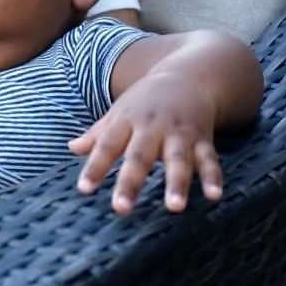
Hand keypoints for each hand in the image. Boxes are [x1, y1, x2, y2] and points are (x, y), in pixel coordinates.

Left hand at [68, 73, 221, 214]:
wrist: (186, 76)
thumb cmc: (145, 101)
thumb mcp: (118, 112)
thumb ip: (97, 134)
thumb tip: (71, 148)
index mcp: (127, 122)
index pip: (107, 145)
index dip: (95, 166)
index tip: (84, 189)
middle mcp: (152, 127)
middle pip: (139, 156)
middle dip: (130, 182)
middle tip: (120, 209)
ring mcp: (179, 133)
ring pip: (177, 159)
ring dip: (177, 183)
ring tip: (174, 207)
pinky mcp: (203, 138)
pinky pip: (209, 159)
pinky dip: (213, 177)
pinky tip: (214, 196)